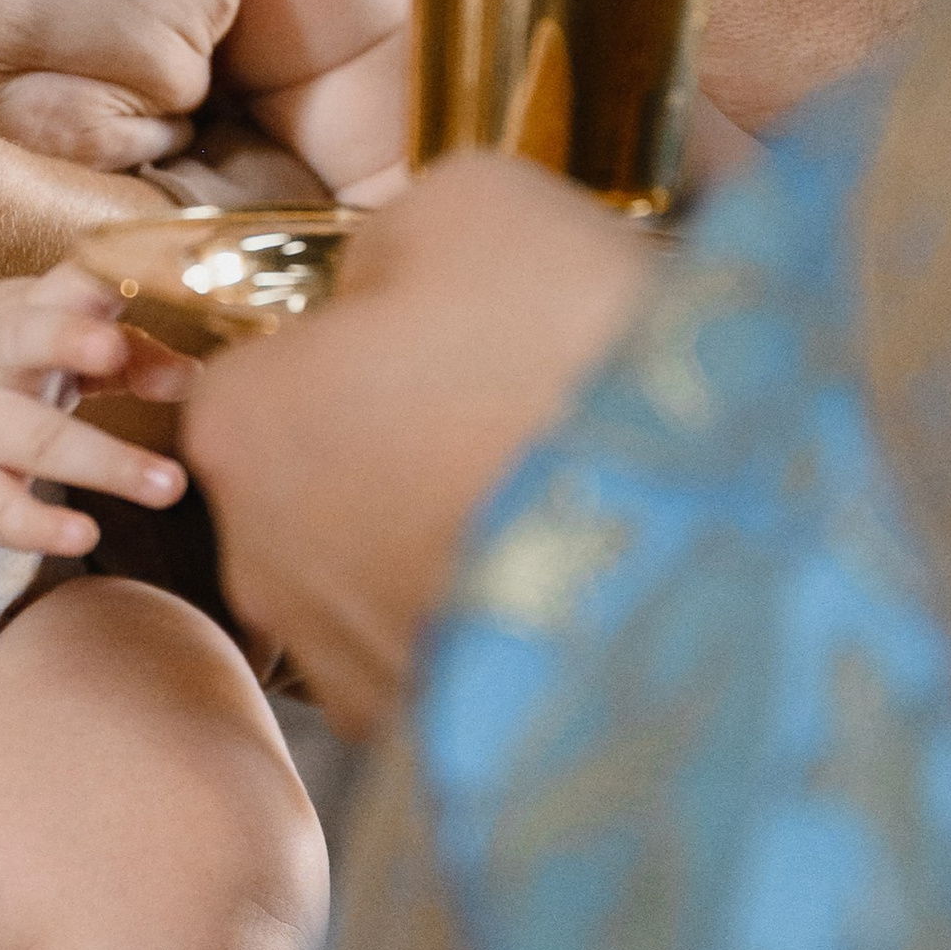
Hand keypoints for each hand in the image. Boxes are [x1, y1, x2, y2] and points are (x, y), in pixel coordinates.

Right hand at [0, 265, 191, 554]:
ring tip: (169, 485)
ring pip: (35, 439)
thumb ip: (129, 354)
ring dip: (105, 462)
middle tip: (142, 361)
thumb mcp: (53, 335)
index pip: (69, 282)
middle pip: (34, 343)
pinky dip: (38, 526)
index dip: (106, 281)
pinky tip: (82, 535)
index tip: (151, 277)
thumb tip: (195, 378)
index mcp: (29, 310)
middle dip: (79, 345)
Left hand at [186, 153, 653, 736]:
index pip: (269, 372)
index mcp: (242, 422)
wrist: (708, 544)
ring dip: (457, 548)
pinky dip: (504, 632)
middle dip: (404, 457)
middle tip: (526, 423)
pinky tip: (589, 592)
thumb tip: (377, 284)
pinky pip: (456, 663)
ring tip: (577, 510)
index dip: (366, 350)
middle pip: (321, 484)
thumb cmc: (569, 350)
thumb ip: (385, 244)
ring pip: (387, 582)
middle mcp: (259, 562)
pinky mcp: (434, 741)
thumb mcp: (470, 208)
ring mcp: (344, 667)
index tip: (461, 348)